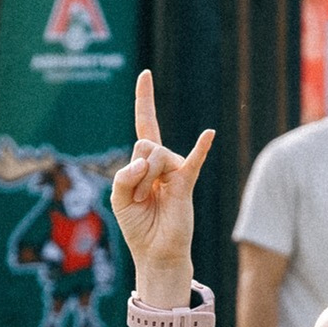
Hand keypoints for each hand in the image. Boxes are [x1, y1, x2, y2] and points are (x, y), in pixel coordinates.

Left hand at [109, 70, 211, 281]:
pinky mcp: (186, 183)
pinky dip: (201, 147)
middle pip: (144, 144)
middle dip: (135, 172)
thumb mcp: (119, 199)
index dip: (145, 99)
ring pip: (155, 155)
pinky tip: (208, 134)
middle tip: (139, 198)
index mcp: (143, 163)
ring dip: (144, 181)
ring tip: (148, 201)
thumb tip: (145, 160)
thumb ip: (124, 175)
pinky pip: (193, 160)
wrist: (156, 252)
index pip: (146, 124)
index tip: (145, 74)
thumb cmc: (138, 226)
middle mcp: (161, 162)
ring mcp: (175, 171)